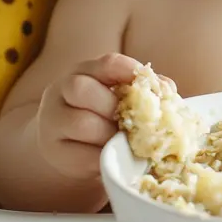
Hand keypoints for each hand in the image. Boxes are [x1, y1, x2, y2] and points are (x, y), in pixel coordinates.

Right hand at [35, 53, 138, 180]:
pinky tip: (111, 158)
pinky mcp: (53, 150)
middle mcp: (62, 90)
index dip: (131, 73)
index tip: (150, 89)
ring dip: (109, 135)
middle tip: (130, 124)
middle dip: (112, 107)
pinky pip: (80, 154)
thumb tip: (168, 91)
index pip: (107, 63)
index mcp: (85, 71)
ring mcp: (53, 120)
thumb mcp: (116, 98)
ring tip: (122, 144)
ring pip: (82, 123)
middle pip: (81, 88)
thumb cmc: (101, 118)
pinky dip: (101, 158)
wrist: (66, 147)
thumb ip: (142, 92)